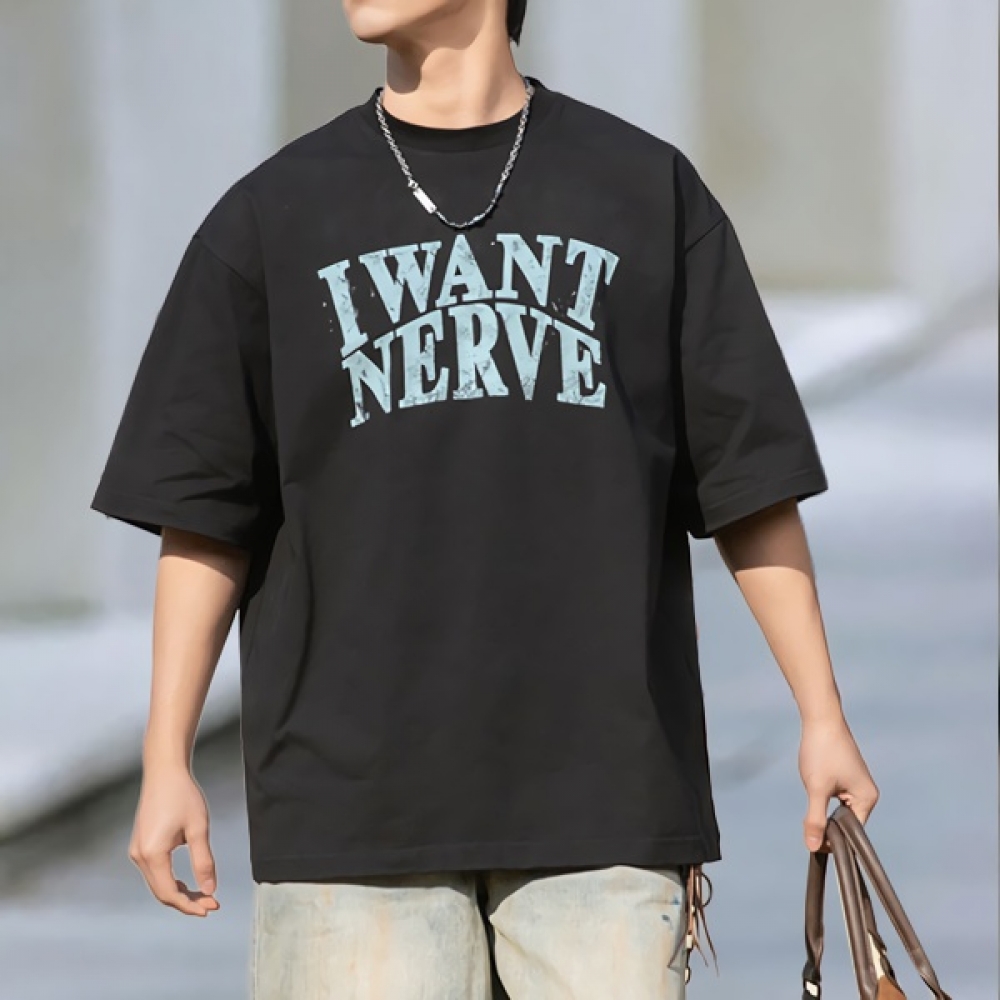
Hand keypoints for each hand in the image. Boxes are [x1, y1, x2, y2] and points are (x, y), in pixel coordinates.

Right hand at [129, 766, 220, 915]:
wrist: (164, 772)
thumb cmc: (183, 796)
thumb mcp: (199, 828)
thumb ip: (204, 861)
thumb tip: (210, 890)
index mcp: (152, 854)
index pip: (170, 893)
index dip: (190, 905)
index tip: (211, 909)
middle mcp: (139, 856)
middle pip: (162, 893)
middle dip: (187, 902)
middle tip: (212, 905)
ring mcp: (137, 851)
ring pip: (157, 884)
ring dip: (179, 893)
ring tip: (204, 896)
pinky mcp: (140, 845)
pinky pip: (154, 873)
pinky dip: (171, 881)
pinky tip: (189, 883)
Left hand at [798, 717, 878, 851]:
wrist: (820, 718)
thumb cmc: (822, 751)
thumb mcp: (816, 788)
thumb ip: (815, 819)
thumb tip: (813, 847)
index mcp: (867, 799)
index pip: (851, 832)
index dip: (832, 839)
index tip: (814, 841)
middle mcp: (866, 794)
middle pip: (844, 822)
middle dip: (826, 821)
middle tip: (809, 809)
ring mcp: (856, 785)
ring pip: (836, 809)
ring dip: (822, 807)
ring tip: (813, 785)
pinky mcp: (846, 777)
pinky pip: (834, 797)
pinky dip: (822, 796)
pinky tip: (814, 780)